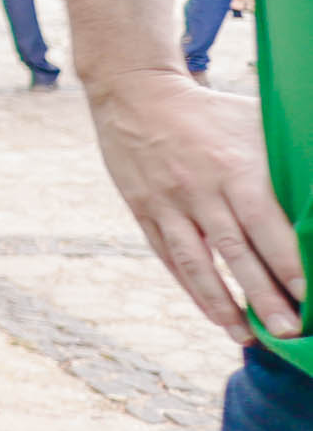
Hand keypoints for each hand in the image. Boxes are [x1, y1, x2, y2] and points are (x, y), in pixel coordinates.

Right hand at [89, 70, 304, 342]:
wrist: (135, 92)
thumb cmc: (211, 110)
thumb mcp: (254, 122)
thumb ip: (287, 162)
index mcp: (233, 167)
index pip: (266, 225)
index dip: (289, 263)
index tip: (310, 296)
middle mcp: (200, 189)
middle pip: (235, 252)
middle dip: (264, 296)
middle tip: (290, 332)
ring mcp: (168, 203)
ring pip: (198, 263)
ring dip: (225, 304)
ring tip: (249, 338)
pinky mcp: (144, 210)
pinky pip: (170, 257)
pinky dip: (193, 290)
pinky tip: (215, 315)